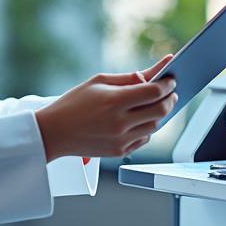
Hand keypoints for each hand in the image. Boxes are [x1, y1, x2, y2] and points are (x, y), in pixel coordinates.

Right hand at [34, 55, 176, 162]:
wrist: (54, 132)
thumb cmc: (73, 103)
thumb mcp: (97, 82)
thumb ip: (127, 78)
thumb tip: (151, 74)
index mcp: (114, 101)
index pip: (154, 92)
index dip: (167, 84)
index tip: (171, 79)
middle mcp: (120, 122)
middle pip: (160, 110)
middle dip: (169, 99)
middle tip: (170, 92)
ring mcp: (121, 139)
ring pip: (155, 126)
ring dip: (160, 114)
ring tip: (156, 104)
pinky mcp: (119, 152)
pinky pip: (144, 139)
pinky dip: (147, 128)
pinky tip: (140, 119)